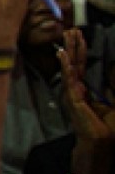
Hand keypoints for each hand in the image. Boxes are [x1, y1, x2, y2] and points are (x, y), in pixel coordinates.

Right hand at [58, 27, 114, 173]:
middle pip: (75, 63)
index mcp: (84, 90)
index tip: (80, 36)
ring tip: (67, 35)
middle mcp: (76, 90)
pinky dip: (65, 65)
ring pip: (71, 67)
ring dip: (69, 50)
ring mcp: (73, 93)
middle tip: (71, 29)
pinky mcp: (73, 98)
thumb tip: (112, 67)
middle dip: (73, 46)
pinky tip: (63, 55)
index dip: (81, 51)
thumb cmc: (106, 128)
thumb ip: (112, 86)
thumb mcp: (114, 102)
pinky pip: (69, 78)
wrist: (100, 144)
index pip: (82, 66)